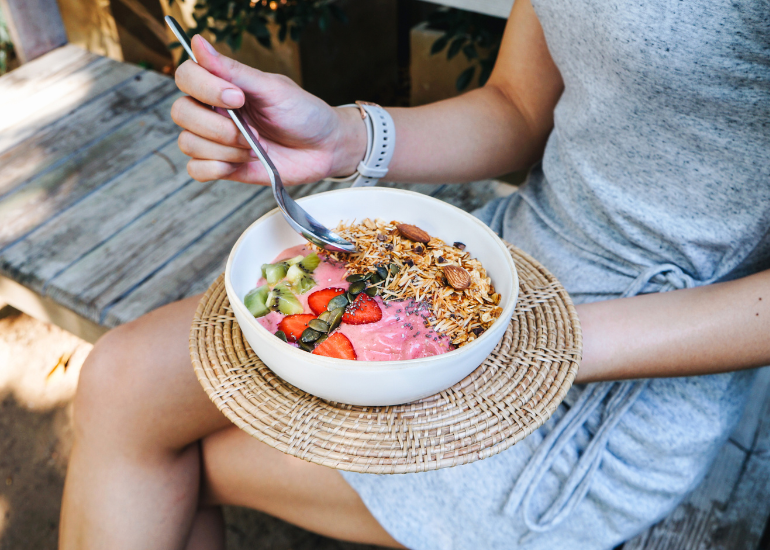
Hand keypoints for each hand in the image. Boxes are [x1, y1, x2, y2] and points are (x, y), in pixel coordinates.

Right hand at [171, 35, 364, 184]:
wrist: (326, 148)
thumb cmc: (304, 113)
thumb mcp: (273, 88)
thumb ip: (234, 70)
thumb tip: (197, 42)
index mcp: (223, 85)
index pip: (187, 76)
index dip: (205, 87)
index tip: (237, 97)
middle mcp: (214, 111)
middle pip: (181, 112)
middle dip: (216, 126)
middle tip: (249, 131)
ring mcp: (217, 140)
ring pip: (188, 143)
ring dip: (223, 149)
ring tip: (253, 149)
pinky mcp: (224, 166)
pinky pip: (196, 170)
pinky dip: (214, 168)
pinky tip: (238, 163)